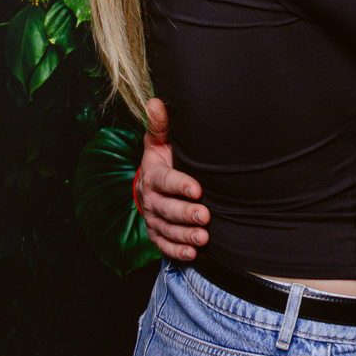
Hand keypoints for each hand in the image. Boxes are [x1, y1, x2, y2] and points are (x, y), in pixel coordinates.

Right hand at [137, 98, 210, 260]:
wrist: (152, 183)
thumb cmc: (163, 158)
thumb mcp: (160, 141)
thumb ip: (160, 125)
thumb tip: (156, 102)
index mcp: (152, 174)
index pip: (165, 180)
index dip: (179, 185)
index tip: (197, 190)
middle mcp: (150, 198)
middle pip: (165, 208)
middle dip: (185, 214)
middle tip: (205, 217)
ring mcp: (152, 218)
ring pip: (166, 229)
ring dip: (184, 235)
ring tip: (203, 238)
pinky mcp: (156, 233)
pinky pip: (163, 245)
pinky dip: (176, 250)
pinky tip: (192, 254)